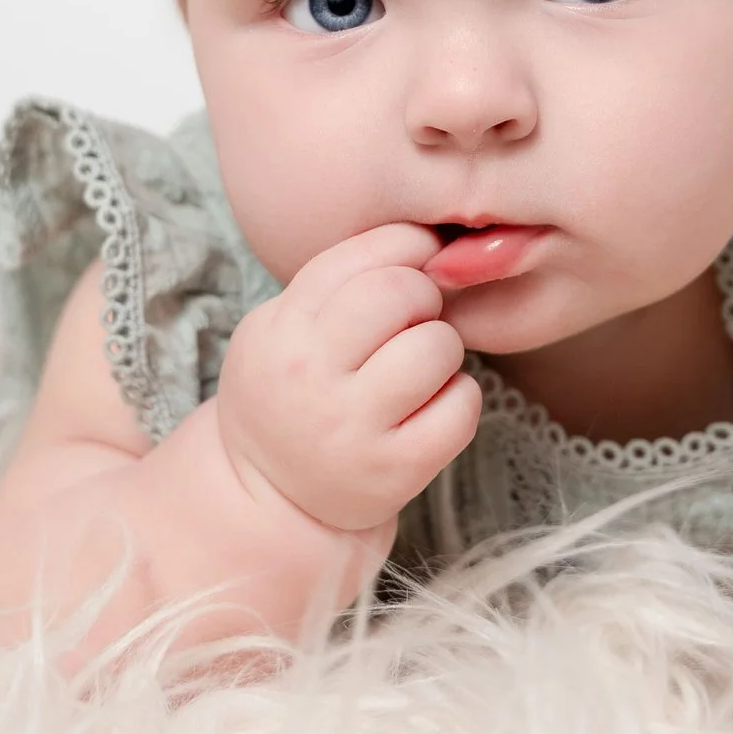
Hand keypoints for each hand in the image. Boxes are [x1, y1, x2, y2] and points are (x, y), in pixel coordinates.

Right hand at [213, 222, 482, 534]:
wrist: (270, 495)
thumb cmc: (289, 391)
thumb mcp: (282, 326)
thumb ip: (339, 279)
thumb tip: (429, 238)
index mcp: (282, 330)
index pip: (361, 257)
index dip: (405, 247)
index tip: (416, 260)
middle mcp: (311, 378)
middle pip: (400, 292)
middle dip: (422, 295)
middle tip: (414, 319)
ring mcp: (355, 428)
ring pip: (438, 345)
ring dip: (443, 346)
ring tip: (419, 367)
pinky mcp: (397, 470)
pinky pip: (462, 405)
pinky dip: (459, 397)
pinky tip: (432, 405)